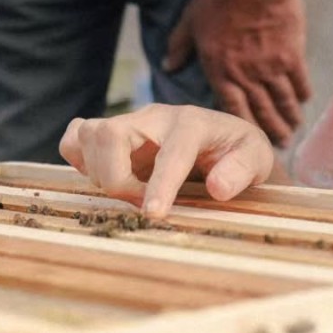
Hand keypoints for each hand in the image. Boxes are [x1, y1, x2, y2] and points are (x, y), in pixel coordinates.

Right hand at [60, 103, 275, 218]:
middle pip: (111, 133)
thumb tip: (217, 188)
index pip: (171, 150)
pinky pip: (75, 138)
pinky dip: (79, 162)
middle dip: (116, 178)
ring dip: (98, 173)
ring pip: (88, 134)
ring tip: (126, 194)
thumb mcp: (256, 159)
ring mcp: (129, 123)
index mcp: (193, 123)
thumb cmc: (238, 152)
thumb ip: (241, 170)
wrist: (224, 142)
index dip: (160, 184)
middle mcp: (154, 117)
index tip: (153, 215)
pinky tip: (103, 180)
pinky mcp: (111, 134)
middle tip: (138, 205)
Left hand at [163, 0, 310, 144]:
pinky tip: (304, 101)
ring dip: (288, 118)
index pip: (231, 109)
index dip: (241, 127)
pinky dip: (302, 94)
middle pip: (261, 111)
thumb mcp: (191, 19)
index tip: (248, 139)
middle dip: (270, 131)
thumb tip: (167, 65)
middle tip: (279, 144)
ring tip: (293, 129)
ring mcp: (271, 68)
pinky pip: (299, 82)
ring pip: (282, 102)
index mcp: (220, 70)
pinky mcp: (292, 56)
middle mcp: (246, 76)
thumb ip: (179, 45)